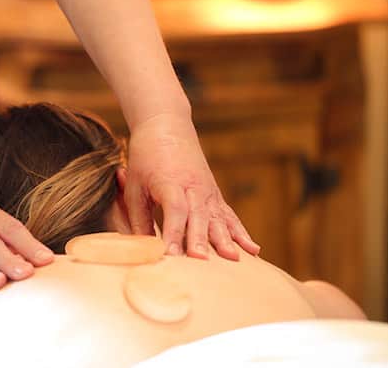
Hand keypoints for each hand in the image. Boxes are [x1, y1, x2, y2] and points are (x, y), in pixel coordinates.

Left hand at [124, 112, 260, 259]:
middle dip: (201, 240)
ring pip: (218, 217)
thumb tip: (143, 249)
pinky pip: (229, 216)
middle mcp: (193, 187)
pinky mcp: (215, 195)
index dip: (174, 232)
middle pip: (199, 216)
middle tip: (201, 261)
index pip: (175, 210)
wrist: (166, 126)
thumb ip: (138, 218)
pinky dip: (241, 233)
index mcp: (170, 182)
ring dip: (226, 239)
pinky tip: (253, 250)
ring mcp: (207, 191)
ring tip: (233, 258)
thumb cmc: (146, 157)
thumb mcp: (134, 185)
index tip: (171, 254)